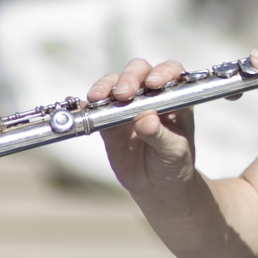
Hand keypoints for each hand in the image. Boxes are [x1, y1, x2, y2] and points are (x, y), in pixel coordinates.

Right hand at [87, 59, 196, 197]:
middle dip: (129, 77)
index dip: (162, 72)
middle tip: (123, 94)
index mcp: (175, 97)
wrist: (156, 186)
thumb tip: (145, 119)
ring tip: (98, 99)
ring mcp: (127, 105)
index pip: (170, 72)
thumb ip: (161, 135)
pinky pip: (96, 108)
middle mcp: (150, 95)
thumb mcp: (174, 152)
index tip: (153, 84)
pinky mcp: (108, 120)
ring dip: (105, 87)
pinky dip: (87, 105)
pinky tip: (82, 107)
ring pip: (114, 84)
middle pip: (139, 71)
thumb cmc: (174, 163)